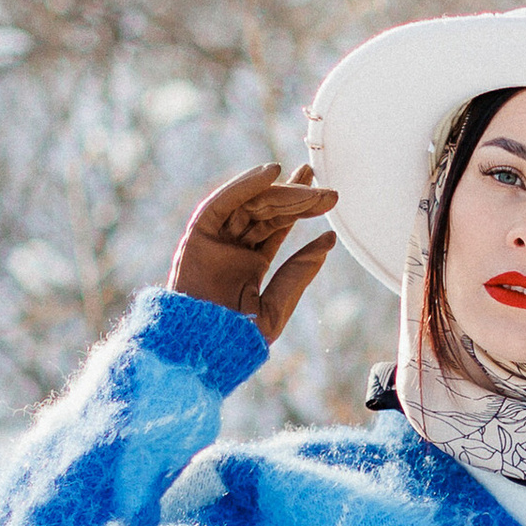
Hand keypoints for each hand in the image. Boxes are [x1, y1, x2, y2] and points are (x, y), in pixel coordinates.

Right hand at [169, 162, 337, 347]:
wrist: (202, 351)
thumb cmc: (235, 338)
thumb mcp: (275, 305)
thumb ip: (297, 273)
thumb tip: (328, 240)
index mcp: (250, 264)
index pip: (279, 227)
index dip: (302, 210)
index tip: (328, 198)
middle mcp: (232, 247)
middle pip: (267, 211)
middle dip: (296, 196)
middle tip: (325, 187)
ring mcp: (214, 240)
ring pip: (250, 205)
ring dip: (278, 190)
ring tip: (306, 179)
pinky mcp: (197, 236)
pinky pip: (221, 203)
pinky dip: (244, 185)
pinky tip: (270, 173)